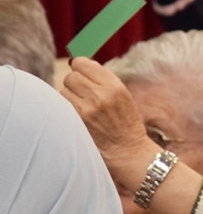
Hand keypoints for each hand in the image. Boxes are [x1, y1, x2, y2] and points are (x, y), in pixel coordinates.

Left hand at [61, 58, 153, 177]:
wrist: (128, 151)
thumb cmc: (126, 122)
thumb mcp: (122, 96)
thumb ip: (103, 79)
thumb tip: (79, 63)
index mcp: (114, 85)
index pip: (82, 63)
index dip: (80, 67)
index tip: (82, 73)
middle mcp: (100, 94)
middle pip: (71, 76)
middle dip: (75, 83)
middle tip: (84, 93)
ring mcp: (88, 108)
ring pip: (64, 90)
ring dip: (71, 96)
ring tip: (84, 106)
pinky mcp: (78, 120)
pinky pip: (63, 105)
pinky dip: (68, 107)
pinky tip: (80, 115)